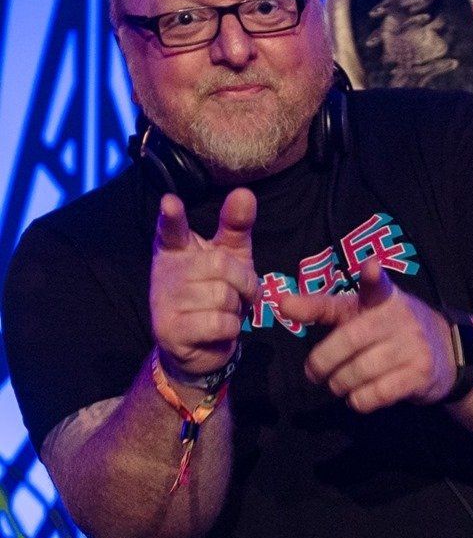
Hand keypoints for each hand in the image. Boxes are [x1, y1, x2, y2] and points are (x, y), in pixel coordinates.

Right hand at [150, 190, 257, 379]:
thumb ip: (236, 225)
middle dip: (242, 281)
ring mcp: (164, 302)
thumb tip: (244, 192)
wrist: (202, 345)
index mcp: (176, 249)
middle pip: (220, 265)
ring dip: (236, 307)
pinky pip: (219, 323)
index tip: (169, 202)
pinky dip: (230, 328)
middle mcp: (165, 272)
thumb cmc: (218, 291)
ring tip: (224, 311)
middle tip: (238, 292)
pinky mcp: (170, 331)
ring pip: (222, 296)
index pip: (172, 230)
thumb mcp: (232, 256)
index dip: (171, 218)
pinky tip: (218, 330)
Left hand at [276, 258, 457, 413]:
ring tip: (338, 384)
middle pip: (350, 340)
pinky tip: (360, 395)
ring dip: (338, 384)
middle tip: (313, 373)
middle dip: (322, 362)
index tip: (371, 267)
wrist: (448, 352)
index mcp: (384, 298)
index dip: (373, 276)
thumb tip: (282, 302)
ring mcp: (413, 346)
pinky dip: (359, 400)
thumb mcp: (365, 311)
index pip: (376, 285)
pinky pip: (376, 394)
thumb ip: (324, 307)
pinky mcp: (420, 374)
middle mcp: (401, 318)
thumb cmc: (392, 329)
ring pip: (359, 372)